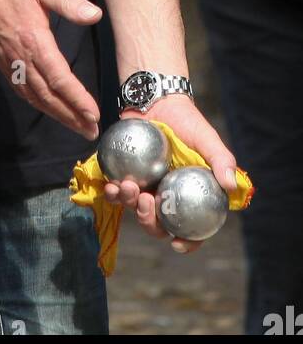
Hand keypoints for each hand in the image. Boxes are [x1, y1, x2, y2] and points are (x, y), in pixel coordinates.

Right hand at [0, 0, 102, 139]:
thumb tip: (95, 15)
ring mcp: (8, 60)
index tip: (93, 115)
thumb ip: (68, 2)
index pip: (59, 78)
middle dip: (70, 116)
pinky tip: (45, 106)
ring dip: (55, 114)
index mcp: (34, 40)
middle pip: (47, 95)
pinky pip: (20, 88)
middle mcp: (20, 56)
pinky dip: (35, 102)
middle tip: (90, 132)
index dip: (77, 99)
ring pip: (33, 95)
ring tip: (74, 125)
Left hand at [102, 96, 236, 253]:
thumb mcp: (207, 138)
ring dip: (129, 204)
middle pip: (159, 224)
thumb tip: (231, 187)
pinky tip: (111, 185)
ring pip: (135, 209)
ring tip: (128, 187)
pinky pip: (117, 191)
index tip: (176, 243)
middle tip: (146, 202)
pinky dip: (113, 192)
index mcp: (189, 196)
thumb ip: (220, 160)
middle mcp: (167, 197)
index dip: (187, 242)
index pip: (193, 228)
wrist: (156, 100)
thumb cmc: (186, 121)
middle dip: (150, 222)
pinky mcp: (125, 176)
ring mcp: (145, 187)